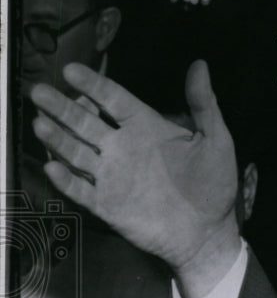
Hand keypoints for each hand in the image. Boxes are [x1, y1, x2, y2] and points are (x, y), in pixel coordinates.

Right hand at [30, 60, 241, 297]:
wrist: (207, 232)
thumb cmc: (214, 184)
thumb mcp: (216, 140)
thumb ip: (204, 105)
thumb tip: (200, 65)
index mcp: (146, 127)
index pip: (113, 99)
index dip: (93, 84)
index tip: (71, 69)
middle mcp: (123, 147)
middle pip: (85, 121)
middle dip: (61, 106)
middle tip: (39, 90)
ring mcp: (112, 176)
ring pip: (76, 151)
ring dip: (57, 138)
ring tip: (39, 122)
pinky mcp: (107, 204)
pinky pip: (80, 189)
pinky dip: (66, 180)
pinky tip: (52, 166)